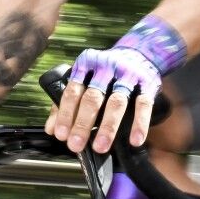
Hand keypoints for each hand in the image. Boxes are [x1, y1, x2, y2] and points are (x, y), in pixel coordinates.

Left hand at [52, 15, 185, 154]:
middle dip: (83, 124)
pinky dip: (140, 123)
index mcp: (86, 66)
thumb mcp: (83, 79)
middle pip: (93, 98)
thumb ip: (65, 102)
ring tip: (100, 147)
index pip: (72, 91)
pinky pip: (143, 104)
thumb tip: (52, 129)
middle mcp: (106, 68)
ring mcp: (128, 75)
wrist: (139, 52)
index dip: (66, 114)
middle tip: (75, 145)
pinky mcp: (147, 83)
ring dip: (108, 127)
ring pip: (117, 102)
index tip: (61, 135)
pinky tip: (135, 140)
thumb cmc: (105, 72)